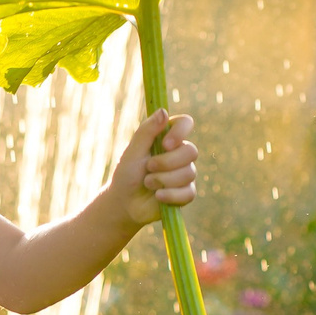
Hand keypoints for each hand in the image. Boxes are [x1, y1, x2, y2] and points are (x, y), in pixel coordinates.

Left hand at [113, 110, 198, 225]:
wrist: (125, 203)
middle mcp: (180, 153)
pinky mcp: (186, 193)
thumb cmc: (127, 173)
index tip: (165, 144)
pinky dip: (170, 195)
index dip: (180, 132)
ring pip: (189, 173)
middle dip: (167, 162)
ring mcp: (185, 173)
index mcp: (167, 138)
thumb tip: (163, 111)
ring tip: (148, 183)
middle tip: (148, 168)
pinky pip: (188, 192)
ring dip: (163, 180)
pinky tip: (158, 196)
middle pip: (191, 151)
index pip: (186, 123)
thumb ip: (147, 131)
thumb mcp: (133, 151)